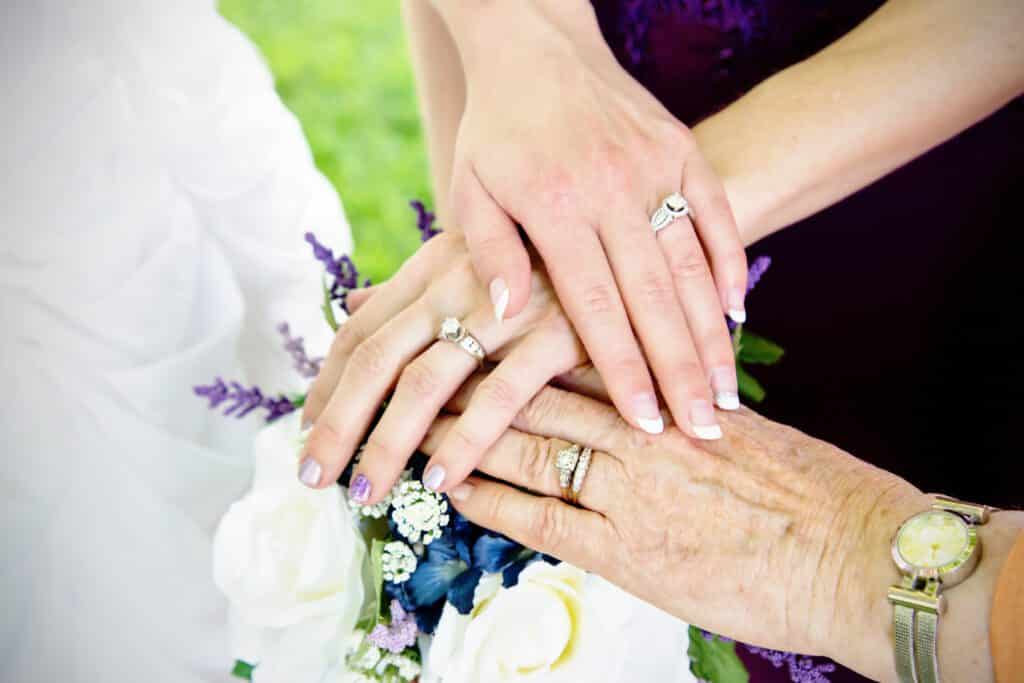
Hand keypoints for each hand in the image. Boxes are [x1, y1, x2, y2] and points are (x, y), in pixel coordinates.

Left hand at [299, 232, 591, 501]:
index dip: (328, 385)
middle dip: (337, 422)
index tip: (305, 432)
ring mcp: (505, 307)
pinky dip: (465, 440)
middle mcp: (458, 282)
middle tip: (311, 476)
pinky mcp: (555, 333)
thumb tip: (353, 303)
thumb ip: (416, 288)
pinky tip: (442, 479)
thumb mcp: (474, 257)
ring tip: (365, 490)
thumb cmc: (549, 258)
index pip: (361, 330)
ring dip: (388, 442)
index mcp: (434, 267)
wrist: (635, 229)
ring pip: (424, 382)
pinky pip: (498, 396)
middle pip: (376, 358)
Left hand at [425, 375, 932, 680]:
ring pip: (525, 445)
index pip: (562, 342)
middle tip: (411, 360)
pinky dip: (491, 500)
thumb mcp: (732, 419)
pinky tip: (453, 489)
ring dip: (463, 434)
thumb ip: (674, 392)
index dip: (503, 326)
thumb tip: (630, 376)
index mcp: (661, 378)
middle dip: (467, 374)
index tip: (455, 312)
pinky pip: (539, 518)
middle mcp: (636, 421)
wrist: (852, 551)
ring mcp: (628, 484)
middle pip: (529, 387)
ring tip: (411, 422)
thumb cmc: (801, 485)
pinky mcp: (625, 549)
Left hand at [435, 0, 746, 436]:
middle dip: (682, 370)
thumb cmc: (497, 130)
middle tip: (705, 428)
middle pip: (654, 298)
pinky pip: (715, 212)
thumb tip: (507, 317)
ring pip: (691, 264)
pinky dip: (730, 263)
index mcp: (554, 206)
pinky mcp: (680, 148)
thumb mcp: (469, 188)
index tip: (648, 423)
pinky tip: (737, 314)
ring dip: (711, 333)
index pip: (595, 306)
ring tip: (728, 391)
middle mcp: (611, 188)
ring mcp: (654, 166)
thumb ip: (488, 252)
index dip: (623, 368)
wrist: (536, 46)